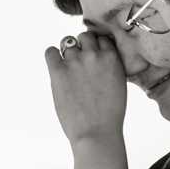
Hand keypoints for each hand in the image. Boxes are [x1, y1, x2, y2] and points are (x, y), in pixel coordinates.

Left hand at [46, 28, 127, 143]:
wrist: (96, 132)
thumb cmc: (109, 114)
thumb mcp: (119, 84)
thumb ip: (111, 67)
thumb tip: (101, 60)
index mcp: (112, 58)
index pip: (102, 38)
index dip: (97, 46)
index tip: (94, 55)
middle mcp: (93, 55)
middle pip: (84, 36)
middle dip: (82, 46)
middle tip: (80, 62)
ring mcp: (75, 61)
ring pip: (67, 42)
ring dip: (68, 53)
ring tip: (69, 68)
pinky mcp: (58, 71)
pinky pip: (50, 52)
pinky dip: (52, 56)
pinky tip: (56, 67)